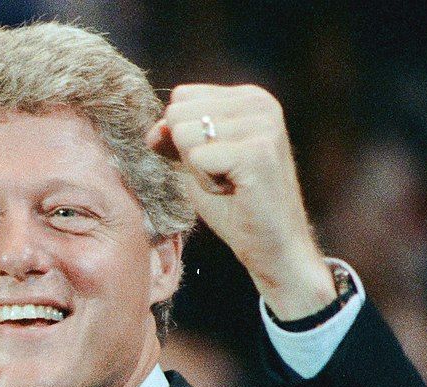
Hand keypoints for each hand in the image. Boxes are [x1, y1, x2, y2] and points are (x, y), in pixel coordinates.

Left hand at [146, 84, 336, 318]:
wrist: (273, 249)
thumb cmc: (237, 210)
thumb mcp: (198, 167)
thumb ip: (175, 140)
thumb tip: (153, 129)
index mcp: (249, 98)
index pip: (181, 98)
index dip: (184, 141)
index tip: (218, 165)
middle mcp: (259, 103)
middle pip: (178, 114)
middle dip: (190, 156)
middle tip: (225, 179)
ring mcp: (262, 125)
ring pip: (184, 136)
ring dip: (199, 172)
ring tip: (231, 186)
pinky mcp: (258, 152)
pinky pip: (197, 159)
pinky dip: (207, 185)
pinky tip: (235, 193)